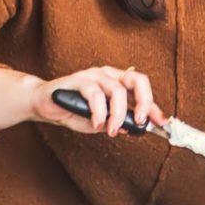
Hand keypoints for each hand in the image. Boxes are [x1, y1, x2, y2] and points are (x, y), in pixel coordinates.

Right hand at [30, 66, 167, 136]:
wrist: (42, 103)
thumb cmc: (73, 111)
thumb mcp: (101, 121)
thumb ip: (117, 122)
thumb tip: (134, 127)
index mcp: (117, 81)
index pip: (142, 88)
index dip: (153, 105)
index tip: (161, 122)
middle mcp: (108, 74)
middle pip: (136, 80)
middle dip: (144, 102)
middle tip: (139, 121)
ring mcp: (92, 75)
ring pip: (116, 89)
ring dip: (118, 113)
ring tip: (111, 130)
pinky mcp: (76, 80)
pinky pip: (93, 93)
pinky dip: (98, 111)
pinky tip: (97, 123)